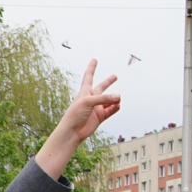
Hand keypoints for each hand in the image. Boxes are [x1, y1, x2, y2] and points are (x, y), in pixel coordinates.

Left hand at [35, 59, 121, 177]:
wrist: (72, 132)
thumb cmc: (75, 115)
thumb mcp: (89, 102)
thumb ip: (104, 98)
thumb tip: (119, 97)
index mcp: (84, 92)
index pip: (89, 76)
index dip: (92, 68)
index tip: (94, 59)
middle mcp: (91, 99)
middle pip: (102, 87)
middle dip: (108, 82)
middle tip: (115, 76)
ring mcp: (96, 108)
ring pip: (109, 100)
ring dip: (115, 98)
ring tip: (118, 98)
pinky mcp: (100, 117)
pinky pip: (111, 110)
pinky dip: (115, 107)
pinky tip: (117, 105)